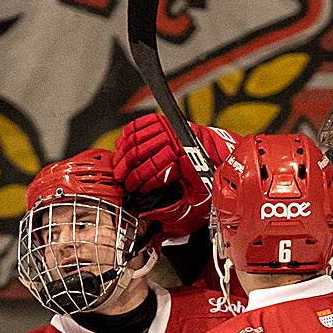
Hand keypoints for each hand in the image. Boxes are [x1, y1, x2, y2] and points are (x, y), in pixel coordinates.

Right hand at [113, 116, 235, 235]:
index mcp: (187, 162)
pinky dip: (126, 136)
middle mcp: (177, 142)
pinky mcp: (164, 121)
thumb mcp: (194, 199)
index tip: (132, 189)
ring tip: (118, 166)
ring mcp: (169, 129)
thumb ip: (172, 206)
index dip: (139, 181)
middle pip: (139, 153)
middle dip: (126, 168)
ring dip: (123, 154)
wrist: (214, 154)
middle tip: (121, 179)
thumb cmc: (203, 177)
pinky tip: (122, 147)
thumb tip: (148, 212)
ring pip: (135, 139)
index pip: (154, 170)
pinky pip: (138, 124)